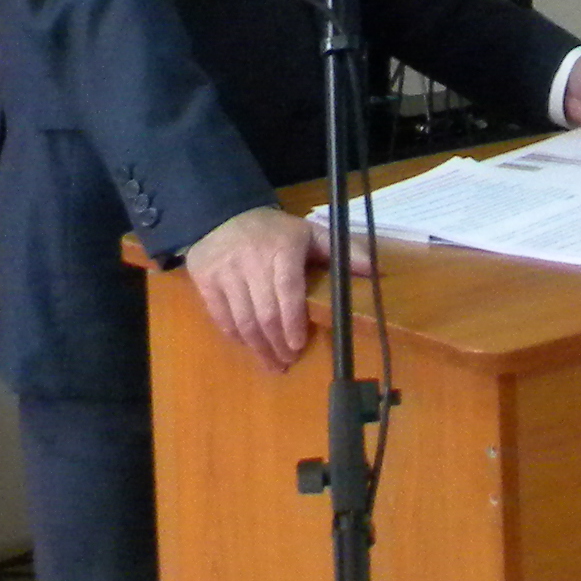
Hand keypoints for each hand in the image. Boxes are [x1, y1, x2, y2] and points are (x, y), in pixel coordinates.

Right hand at [181, 205, 352, 372]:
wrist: (223, 216)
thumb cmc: (275, 231)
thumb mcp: (310, 233)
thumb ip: (341, 251)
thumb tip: (374, 269)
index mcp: (282, 250)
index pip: (288, 291)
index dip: (293, 321)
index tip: (299, 345)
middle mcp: (252, 262)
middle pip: (265, 312)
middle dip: (277, 343)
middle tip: (288, 362)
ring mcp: (226, 273)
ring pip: (242, 319)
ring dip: (258, 347)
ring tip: (272, 364)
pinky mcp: (206, 282)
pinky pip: (221, 316)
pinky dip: (236, 336)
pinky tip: (249, 345)